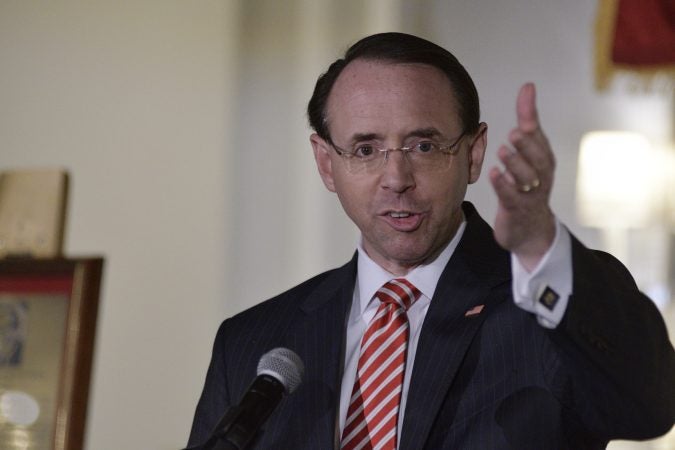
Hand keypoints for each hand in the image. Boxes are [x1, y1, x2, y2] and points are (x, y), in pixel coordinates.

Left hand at [489, 83, 555, 271]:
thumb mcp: (529, 151)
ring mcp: (530, 194)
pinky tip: (494, 174)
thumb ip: (528, 121)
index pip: (539, 138)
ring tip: (504, 151)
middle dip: (528, 146)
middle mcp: (541, 175)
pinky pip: (511, 197)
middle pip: (538, 159)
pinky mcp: (517, 209)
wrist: (529, 229)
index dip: (531, 123)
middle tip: (515, 133)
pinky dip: (504, 185)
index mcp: (543, 158)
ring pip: (527, 179)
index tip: (524, 106)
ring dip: (516, 164)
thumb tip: (528, 87)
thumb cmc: (528, 183)